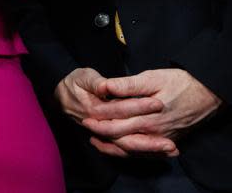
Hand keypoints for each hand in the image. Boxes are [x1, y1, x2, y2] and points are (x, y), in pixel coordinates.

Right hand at [55, 68, 172, 158]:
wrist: (60, 96)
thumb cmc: (74, 84)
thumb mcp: (82, 77)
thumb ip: (96, 82)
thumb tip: (106, 87)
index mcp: (94, 109)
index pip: (120, 109)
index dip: (139, 106)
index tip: (159, 103)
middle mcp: (99, 125)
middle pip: (126, 135)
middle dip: (150, 140)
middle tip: (171, 141)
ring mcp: (103, 134)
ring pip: (127, 147)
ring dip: (149, 150)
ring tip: (171, 150)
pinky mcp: (108, 137)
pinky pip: (125, 150)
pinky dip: (143, 153)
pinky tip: (160, 154)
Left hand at [82, 69, 220, 157]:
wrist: (209, 93)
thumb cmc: (180, 82)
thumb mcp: (153, 78)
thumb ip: (129, 85)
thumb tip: (106, 86)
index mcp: (147, 117)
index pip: (116, 123)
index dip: (99, 121)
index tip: (86, 116)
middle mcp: (154, 132)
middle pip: (122, 139)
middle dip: (103, 134)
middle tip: (87, 128)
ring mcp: (162, 139)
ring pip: (133, 149)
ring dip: (114, 147)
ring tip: (98, 142)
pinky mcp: (169, 140)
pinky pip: (147, 152)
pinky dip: (132, 152)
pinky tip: (122, 148)